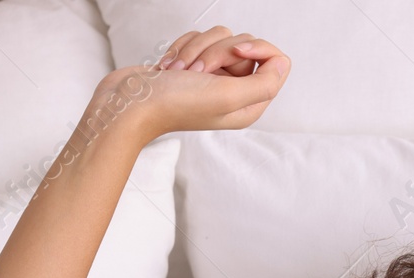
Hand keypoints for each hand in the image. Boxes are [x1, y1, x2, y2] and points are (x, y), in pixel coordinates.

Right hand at [89, 26, 290, 142]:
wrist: (130, 102)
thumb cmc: (175, 104)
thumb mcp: (228, 97)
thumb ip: (264, 83)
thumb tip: (283, 62)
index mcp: (249, 103)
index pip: (276, 61)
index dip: (257, 48)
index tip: (236, 50)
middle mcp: (234, 90)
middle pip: (245, 45)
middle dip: (217, 51)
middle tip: (197, 73)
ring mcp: (212, 77)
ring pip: (219, 38)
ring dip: (195, 50)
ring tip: (180, 73)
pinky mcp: (192, 64)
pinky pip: (198, 38)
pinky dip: (182, 48)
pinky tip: (169, 68)